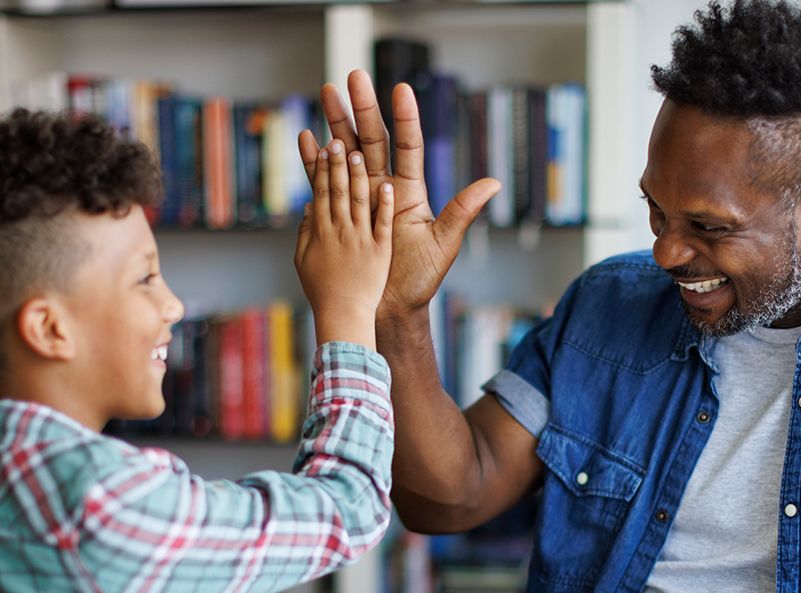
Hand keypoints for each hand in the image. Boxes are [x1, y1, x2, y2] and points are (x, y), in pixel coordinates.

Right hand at [293, 139, 393, 348]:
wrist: (345, 319)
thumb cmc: (323, 293)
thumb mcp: (303, 262)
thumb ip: (306, 233)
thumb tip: (308, 207)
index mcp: (323, 231)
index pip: (323, 191)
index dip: (322, 168)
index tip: (323, 146)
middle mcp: (342, 231)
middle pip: (339, 189)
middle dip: (338, 163)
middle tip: (337, 138)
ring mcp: (362, 240)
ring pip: (359, 200)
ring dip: (358, 176)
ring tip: (359, 152)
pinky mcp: (379, 252)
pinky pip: (382, 225)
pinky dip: (384, 207)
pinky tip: (387, 187)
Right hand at [298, 71, 500, 321]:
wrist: (390, 308)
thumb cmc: (420, 280)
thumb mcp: (443, 244)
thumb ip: (462, 211)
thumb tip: (493, 184)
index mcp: (409, 191)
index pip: (407, 146)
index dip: (405, 118)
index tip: (400, 89)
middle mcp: (384, 188)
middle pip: (371, 140)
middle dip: (362, 108)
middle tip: (352, 77)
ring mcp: (359, 198)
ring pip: (346, 153)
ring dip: (335, 124)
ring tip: (326, 93)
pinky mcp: (340, 213)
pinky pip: (324, 182)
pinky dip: (314, 161)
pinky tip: (307, 137)